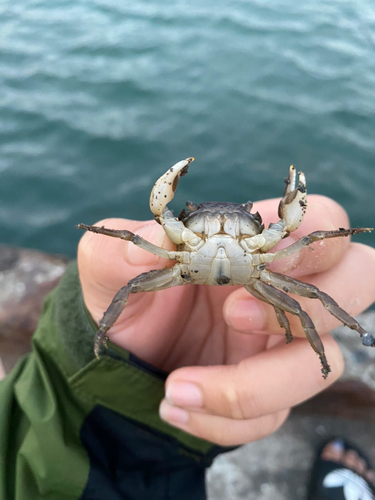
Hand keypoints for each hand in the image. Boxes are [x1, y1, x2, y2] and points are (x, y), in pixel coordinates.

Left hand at [77, 195, 374, 445]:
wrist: (125, 352)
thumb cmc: (130, 295)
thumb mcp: (110, 269)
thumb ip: (122, 247)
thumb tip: (152, 241)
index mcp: (254, 246)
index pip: (318, 226)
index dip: (305, 242)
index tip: (250, 259)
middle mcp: (280, 289)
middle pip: (354, 282)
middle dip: (308, 305)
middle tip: (234, 315)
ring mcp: (280, 343)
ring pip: (318, 365)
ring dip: (252, 385)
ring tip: (177, 387)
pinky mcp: (269, 390)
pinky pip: (272, 416)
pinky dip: (223, 419)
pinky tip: (175, 406)